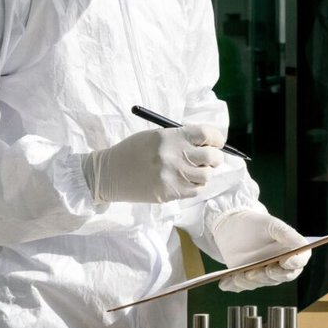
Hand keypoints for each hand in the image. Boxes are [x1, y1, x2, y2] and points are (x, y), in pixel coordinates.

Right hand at [81, 125, 224, 203]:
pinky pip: (196, 190)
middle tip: (209, 158)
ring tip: (194, 170)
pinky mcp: (170, 193)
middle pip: (212, 157)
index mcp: (171, 137)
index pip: (207, 135)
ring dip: (204, 173)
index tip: (217, 142)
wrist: (110, 174)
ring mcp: (173, 176)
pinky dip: (196, 185)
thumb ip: (182, 138)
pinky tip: (186, 180)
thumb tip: (209, 144)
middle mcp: (174, 156)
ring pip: (206, 176)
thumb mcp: (156, 136)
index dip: (217, 138)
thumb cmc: (134, 151)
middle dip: (215, 157)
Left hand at [210, 209, 310, 291]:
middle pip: (278, 278)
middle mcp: (277, 267)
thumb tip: (303, 245)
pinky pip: (239, 286)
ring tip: (238, 274)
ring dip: (249, 280)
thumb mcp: (273, 225)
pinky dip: (232, 285)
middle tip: (260, 270)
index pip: (298, 263)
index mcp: (290, 254)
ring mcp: (260, 274)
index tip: (286, 261)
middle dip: (268, 275)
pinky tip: (224, 283)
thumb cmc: (255, 223)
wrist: (232, 224)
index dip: (294, 264)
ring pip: (258, 283)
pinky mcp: (244, 278)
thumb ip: (289, 235)